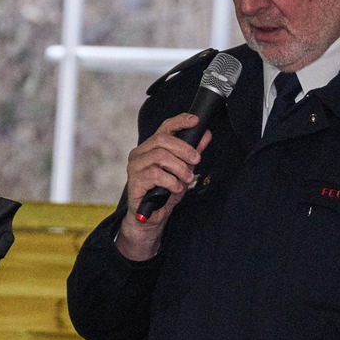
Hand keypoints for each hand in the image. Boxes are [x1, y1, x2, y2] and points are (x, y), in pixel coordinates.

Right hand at [114, 113, 211, 259]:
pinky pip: (156, 174)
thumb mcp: (183, 171)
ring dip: (179, 168)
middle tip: (196, 160)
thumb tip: (206, 135)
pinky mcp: (134, 181)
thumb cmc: (164, 193)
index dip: (180, 121)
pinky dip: (171, 181)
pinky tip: (175, 189)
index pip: (164, 127)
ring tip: (186, 179)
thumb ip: (192, 153)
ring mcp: (135, 166)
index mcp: (150, 147)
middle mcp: (140, 153)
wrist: (150, 218)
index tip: (195, 121)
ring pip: (160, 156)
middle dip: (184, 148)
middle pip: (162, 140)